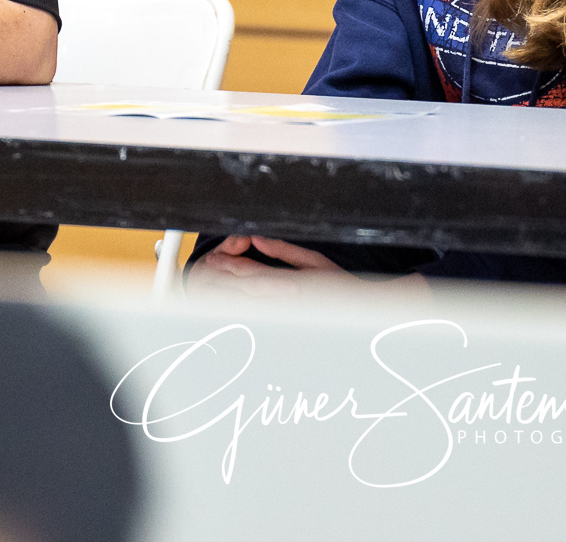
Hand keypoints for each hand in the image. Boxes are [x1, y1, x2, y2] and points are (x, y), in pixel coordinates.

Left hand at [185, 235, 428, 299]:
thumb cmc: (343, 287)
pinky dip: (238, 311)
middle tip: (203, 271)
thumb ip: (284, 251)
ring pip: (246, 308)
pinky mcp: (286, 327)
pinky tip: (226, 306)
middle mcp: (286, 304)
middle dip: (221, 281)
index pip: (253, 274)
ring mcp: (285, 318)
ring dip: (224, 298)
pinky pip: (256, 319)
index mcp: (293, 285)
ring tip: (208, 287)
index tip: (214, 259)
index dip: (230, 266)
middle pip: (243, 293)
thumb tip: (259, 238)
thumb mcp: (316, 261)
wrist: (362, 314)